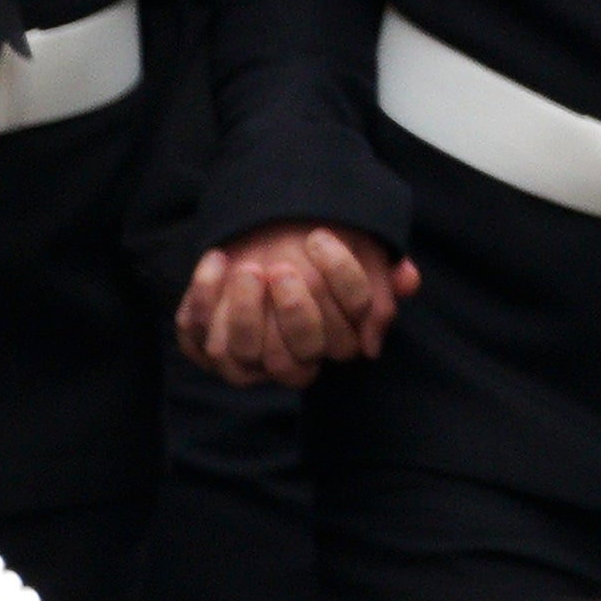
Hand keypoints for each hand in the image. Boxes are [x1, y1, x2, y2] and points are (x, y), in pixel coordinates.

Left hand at [180, 221, 410, 386]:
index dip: (337, 286)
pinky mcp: (201, 345)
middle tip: (283, 269)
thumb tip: (406, 279)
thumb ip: (384, 272)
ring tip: (247, 267)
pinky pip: (194, 334)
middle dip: (290, 315)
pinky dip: (200, 296)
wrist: (266, 244)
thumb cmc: (316, 257)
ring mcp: (240, 359)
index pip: (344, 339)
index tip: (321, 238)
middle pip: (291, 359)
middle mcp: (288, 362)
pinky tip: (217, 258)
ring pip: (237, 354)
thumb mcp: (360, 258)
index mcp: (332, 347)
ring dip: (240, 312)